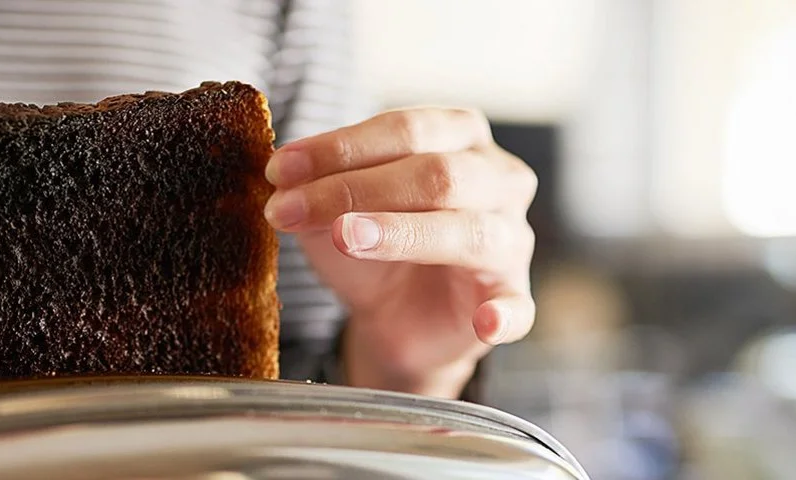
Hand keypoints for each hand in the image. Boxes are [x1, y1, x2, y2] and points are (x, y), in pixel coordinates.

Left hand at [263, 108, 536, 397]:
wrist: (394, 316)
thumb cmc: (372, 244)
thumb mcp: (334, 209)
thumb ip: (317, 190)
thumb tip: (283, 180)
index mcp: (459, 137)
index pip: (405, 130)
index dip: (340, 147)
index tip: (280, 169)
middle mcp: (497, 179)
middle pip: (436, 174)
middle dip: (356, 188)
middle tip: (294, 207)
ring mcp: (510, 239)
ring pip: (468, 230)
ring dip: (402, 233)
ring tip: (347, 237)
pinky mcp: (510, 297)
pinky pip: (516, 307)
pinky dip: (503, 314)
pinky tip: (486, 322)